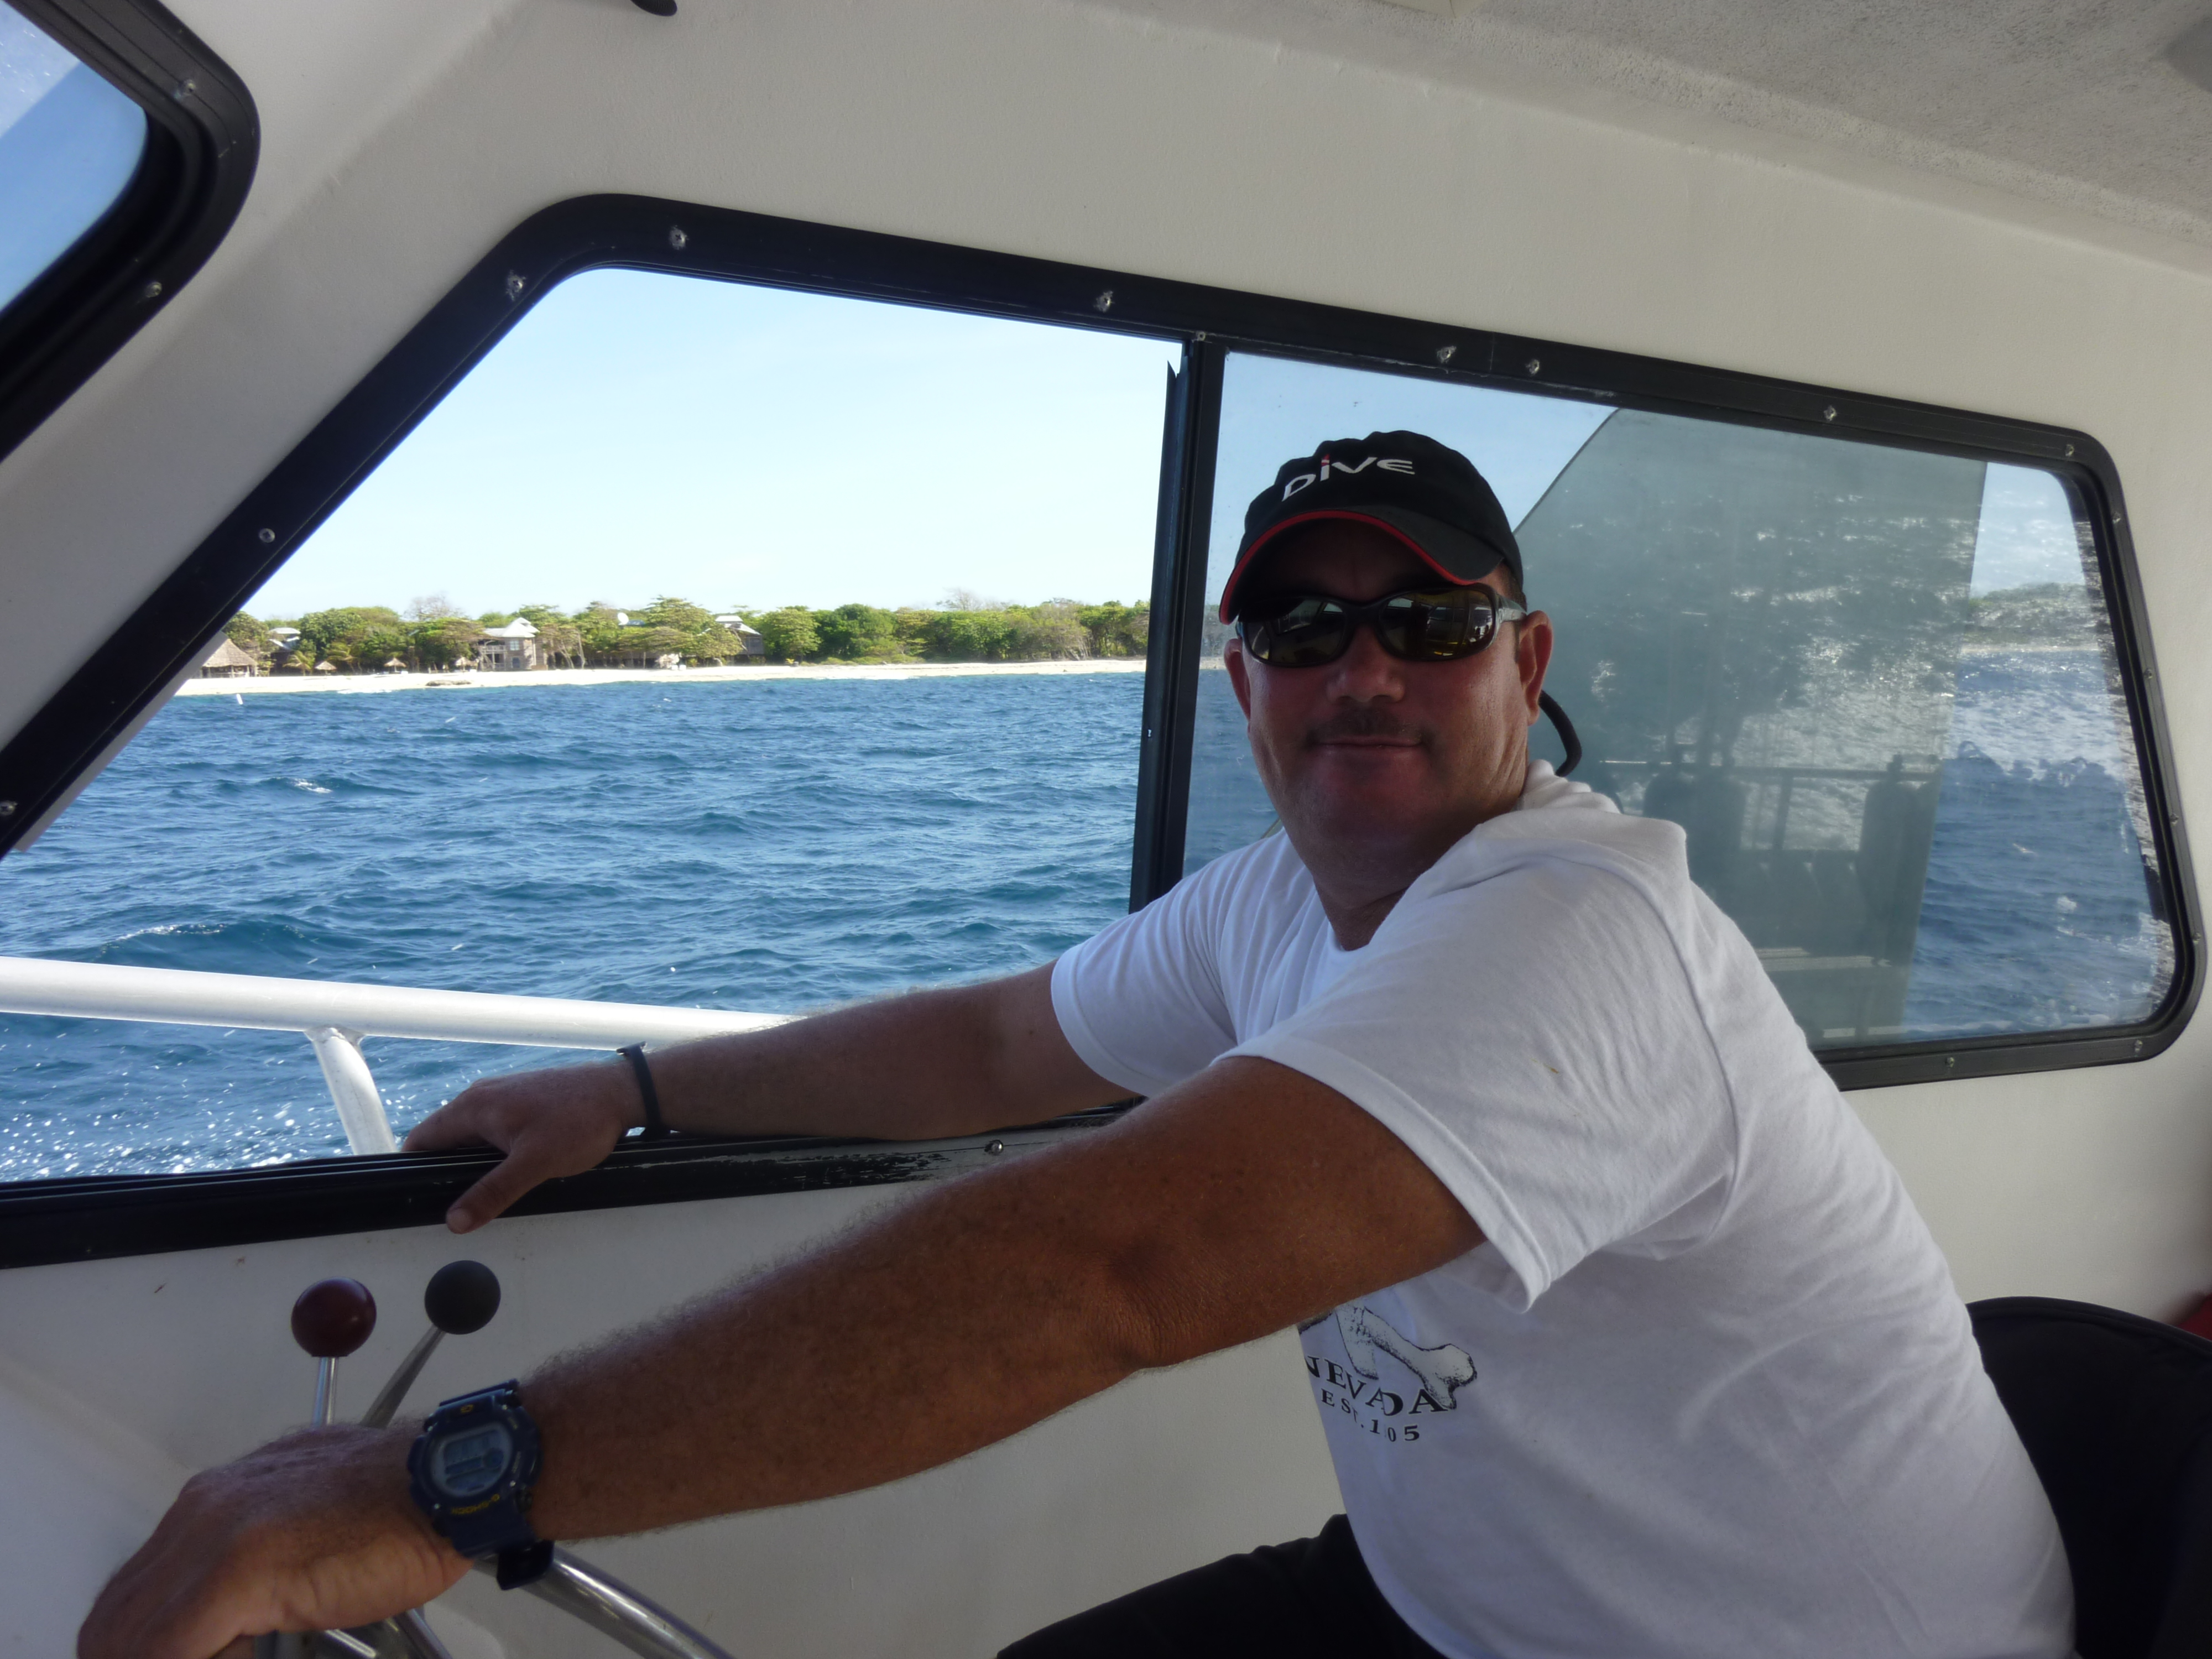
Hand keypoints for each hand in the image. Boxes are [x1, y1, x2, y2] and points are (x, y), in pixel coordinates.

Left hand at [78, 1425, 468, 1658]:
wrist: (444, 1484)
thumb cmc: (398, 1504)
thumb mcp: (307, 1513)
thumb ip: (259, 1558)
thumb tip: (241, 1619)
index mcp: (215, 1498)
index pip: (136, 1590)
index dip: (132, 1647)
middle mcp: (202, 1510)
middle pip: (119, 1615)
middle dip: (131, 1657)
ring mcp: (217, 1539)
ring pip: (136, 1635)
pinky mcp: (239, 1573)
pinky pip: (173, 1649)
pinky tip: (239, 1658)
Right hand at [404, 1057, 639, 1230]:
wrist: (621, 1093)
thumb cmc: (580, 1121)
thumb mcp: (534, 1164)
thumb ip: (492, 1193)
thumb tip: (455, 1221)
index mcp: (473, 1106)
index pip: (422, 1138)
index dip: (412, 1168)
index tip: (416, 1196)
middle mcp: (482, 1097)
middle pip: (444, 1139)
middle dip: (444, 1171)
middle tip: (452, 1204)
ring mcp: (504, 1097)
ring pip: (471, 1136)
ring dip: (471, 1163)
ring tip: (481, 1193)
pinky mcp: (523, 1102)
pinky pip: (493, 1130)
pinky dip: (492, 1152)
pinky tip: (507, 1172)